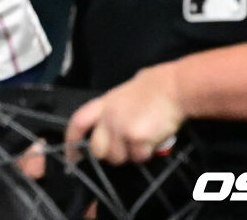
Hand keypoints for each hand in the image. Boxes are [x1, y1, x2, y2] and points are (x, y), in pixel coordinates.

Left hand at [64, 64, 184, 164]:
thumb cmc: (154, 87)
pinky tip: (155, 140)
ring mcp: (120, 128)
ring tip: (144, 140)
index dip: (72, 141)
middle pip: (97, 150)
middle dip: (110, 154)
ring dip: (131, 155)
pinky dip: (147, 153)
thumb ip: (113, 111)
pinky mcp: (136, 138)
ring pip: (118, 157)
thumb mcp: (124, 95)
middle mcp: (108, 117)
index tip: (72, 157)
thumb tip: (112, 128)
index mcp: (103, 104)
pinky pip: (139, 157)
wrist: (174, 87)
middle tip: (127, 148)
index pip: (78, 123)